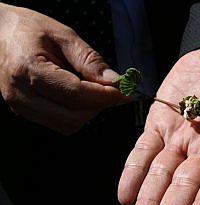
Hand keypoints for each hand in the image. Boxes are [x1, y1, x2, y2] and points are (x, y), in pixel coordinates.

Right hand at [0, 3, 124, 133]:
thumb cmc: (28, 29)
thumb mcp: (64, 35)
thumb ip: (90, 60)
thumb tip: (115, 82)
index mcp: (29, 69)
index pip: (76, 95)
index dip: (105, 96)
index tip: (123, 90)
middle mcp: (21, 94)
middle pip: (73, 118)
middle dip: (98, 106)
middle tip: (111, 90)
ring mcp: (20, 106)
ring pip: (67, 125)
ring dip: (88, 111)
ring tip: (93, 90)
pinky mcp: (25, 111)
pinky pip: (59, 122)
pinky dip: (76, 113)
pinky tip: (79, 95)